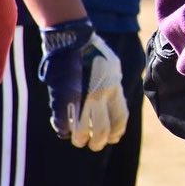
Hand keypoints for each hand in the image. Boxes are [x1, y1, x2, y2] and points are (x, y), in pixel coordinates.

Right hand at [38, 19, 128, 150]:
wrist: (72, 41)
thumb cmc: (93, 53)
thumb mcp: (112, 67)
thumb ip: (112, 90)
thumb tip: (109, 104)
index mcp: (114, 87)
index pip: (120, 116)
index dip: (117, 131)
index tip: (114, 138)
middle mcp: (101, 94)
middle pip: (103, 128)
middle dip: (99, 140)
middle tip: (95, 144)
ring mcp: (82, 96)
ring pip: (84, 130)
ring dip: (81, 138)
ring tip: (79, 140)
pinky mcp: (63, 96)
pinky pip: (63, 122)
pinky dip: (64, 129)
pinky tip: (64, 129)